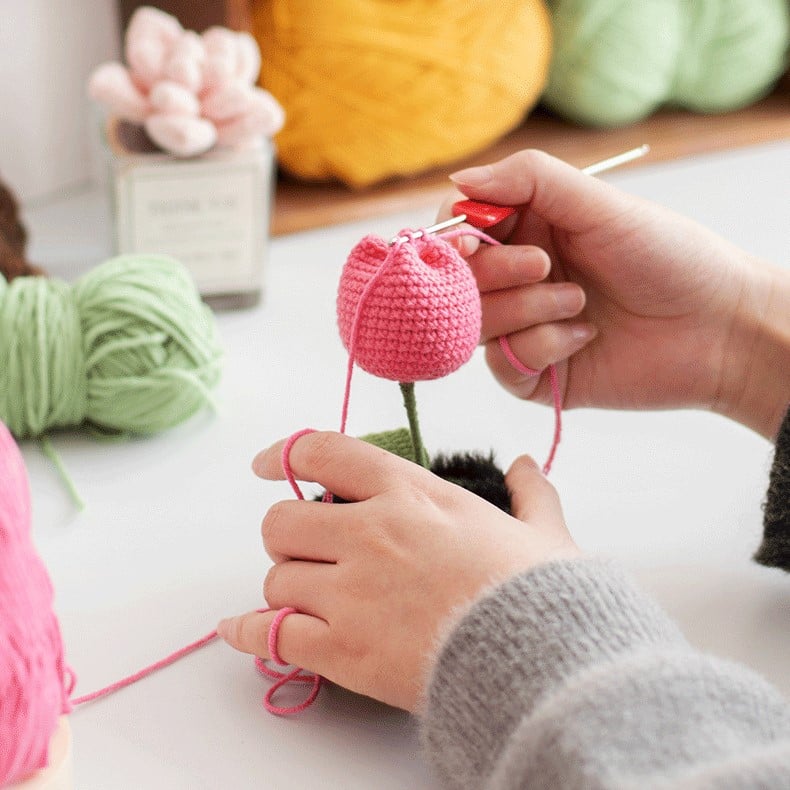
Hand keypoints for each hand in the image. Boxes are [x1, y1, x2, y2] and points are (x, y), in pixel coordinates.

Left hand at [217, 431, 577, 711]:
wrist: (540, 663)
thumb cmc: (540, 594)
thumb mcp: (544, 532)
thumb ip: (530, 492)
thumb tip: (525, 464)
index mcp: (411, 494)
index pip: (325, 452)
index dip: (285, 453)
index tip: (266, 464)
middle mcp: (370, 532)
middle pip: (282, 520)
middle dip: (285, 534)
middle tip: (303, 549)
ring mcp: (350, 590)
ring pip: (276, 576)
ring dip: (285, 586)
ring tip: (307, 598)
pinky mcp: (341, 648)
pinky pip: (270, 632)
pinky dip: (250, 631)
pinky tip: (243, 630)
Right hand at [443, 150, 789, 438]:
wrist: (718, 328)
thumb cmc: (669, 256)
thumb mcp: (598, 204)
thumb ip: (528, 180)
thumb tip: (458, 178)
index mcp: (529, 230)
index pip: (460, 230)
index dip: (453, 236)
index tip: (467, 239)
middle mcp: (520, 277)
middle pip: (461, 280)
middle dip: (497, 272)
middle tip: (545, 266)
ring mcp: (525, 326)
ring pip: (478, 323)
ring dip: (527, 310)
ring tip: (581, 303)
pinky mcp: (536, 372)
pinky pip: (504, 363)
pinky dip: (542, 347)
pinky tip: (586, 337)